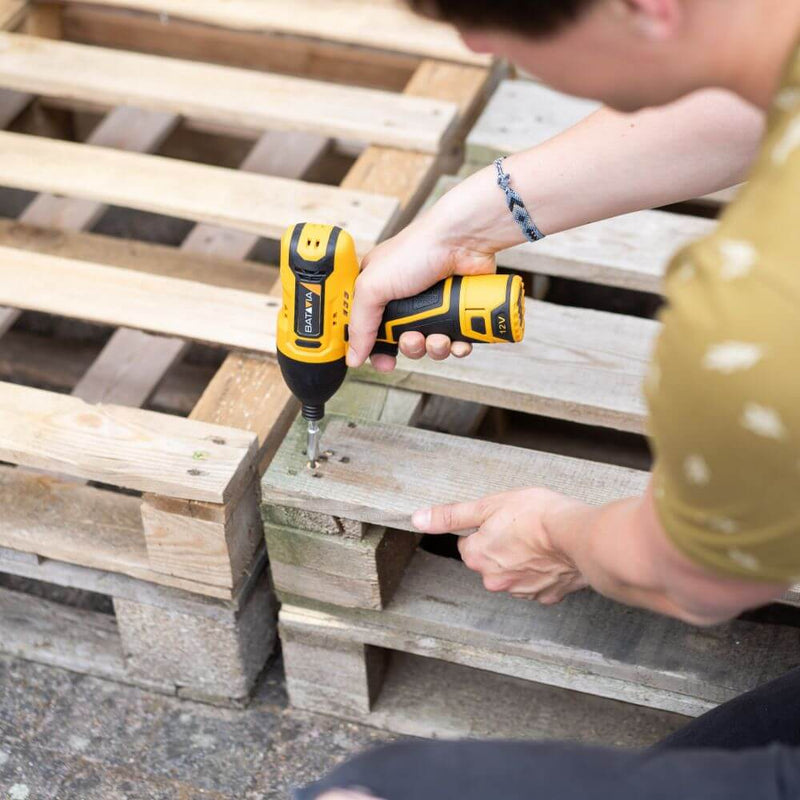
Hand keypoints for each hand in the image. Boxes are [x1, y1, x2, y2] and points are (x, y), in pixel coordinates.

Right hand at [346, 212, 495, 372]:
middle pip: (400, 342)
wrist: (462, 241)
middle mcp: (404, 300)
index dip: (373, 348)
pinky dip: (456, 345)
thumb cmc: (417, 249)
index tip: (380, 360)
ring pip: (428, 346)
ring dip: (433, 348)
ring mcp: (432, 306)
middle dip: (408, 347)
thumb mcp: (373, 286)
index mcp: (378, 291)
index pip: (368, 329)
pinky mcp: (456, 312)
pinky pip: (454, 342)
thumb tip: (352, 355)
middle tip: (412, 339)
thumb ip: (360, 324)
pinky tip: (456, 338)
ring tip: (438, 336)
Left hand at [412, 488, 589, 603]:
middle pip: (490, 561)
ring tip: (540, 541)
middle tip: (522, 528)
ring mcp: (521, 591)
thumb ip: (451, 515)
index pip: (469, 544)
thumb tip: (417, 519)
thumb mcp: (488, 505)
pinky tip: (553, 556)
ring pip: (513, 573)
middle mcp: (495, 580)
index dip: (485, 529)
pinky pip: (538, 584)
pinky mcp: (547, 596)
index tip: (503, 520)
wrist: (579, 535)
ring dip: (522, 560)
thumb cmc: (536, 514)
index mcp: (478, 557)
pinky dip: (543, 572)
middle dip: (502, 547)